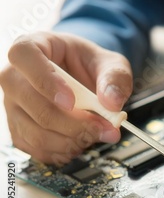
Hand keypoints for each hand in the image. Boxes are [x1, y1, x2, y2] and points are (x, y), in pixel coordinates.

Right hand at [0, 32, 132, 163]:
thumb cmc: (92, 65)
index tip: (71, 101)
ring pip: (32, 130)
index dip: (45, 80)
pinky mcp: (20, 128)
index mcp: (35, 46)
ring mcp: (14, 104)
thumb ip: (115, 78)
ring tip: (96, 135)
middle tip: (101, 128)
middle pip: (28, 100)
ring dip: (70, 140)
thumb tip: (111, 102)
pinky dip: (62, 152)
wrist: (86, 81)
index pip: (24, 55)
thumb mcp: (112, 64)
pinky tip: (81, 143)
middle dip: (70, 122)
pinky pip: (34, 147)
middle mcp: (16, 75)